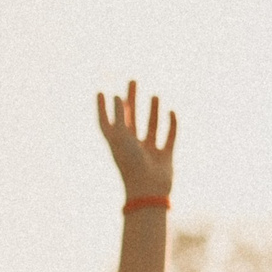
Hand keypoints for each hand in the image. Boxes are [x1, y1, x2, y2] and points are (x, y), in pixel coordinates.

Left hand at [94, 78, 176, 200]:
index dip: (102, 108)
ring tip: (154, 95)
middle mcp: (132, 145)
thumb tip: (120, 96)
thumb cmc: (130, 163)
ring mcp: (149, 151)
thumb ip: (120, 114)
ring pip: (150, 126)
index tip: (100, 92)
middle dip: (131, 100)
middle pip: (130, 118)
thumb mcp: (121, 136)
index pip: (107, 122)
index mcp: (117, 143)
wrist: (148, 190)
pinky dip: (171, 124)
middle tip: (132, 81)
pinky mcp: (165, 157)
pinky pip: (169, 137)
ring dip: (152, 110)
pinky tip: (171, 111)